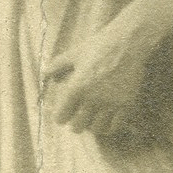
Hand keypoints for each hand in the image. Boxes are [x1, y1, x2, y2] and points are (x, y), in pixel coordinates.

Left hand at [45, 1, 161, 138]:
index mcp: (75, 87)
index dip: (60, 117)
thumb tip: (45, 76)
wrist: (127, 43)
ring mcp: (110, 103)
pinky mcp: (126, 105)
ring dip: (92, 126)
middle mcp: (91, 99)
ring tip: (92, 121)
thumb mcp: (73, 53)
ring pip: (96, 129)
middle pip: (78, 126)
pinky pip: (114, 126)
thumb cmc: (98, 46)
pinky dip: (108, 127)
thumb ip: (57, 66)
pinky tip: (106, 122)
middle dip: (75, 124)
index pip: (61, 116)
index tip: (63, 116)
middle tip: (77, 120)